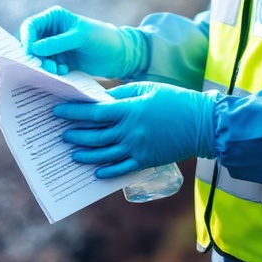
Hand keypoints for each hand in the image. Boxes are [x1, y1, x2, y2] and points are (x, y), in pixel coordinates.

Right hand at [20, 6, 145, 78]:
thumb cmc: (103, 38)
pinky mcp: (62, 60)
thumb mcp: (81, 38)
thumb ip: (57, 43)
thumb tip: (33, 48)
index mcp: (55, 17)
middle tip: (47, 67)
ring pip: (39, 57)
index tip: (30, 53)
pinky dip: (53, 70)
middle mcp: (52, 31)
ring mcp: (56, 47)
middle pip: (32, 43)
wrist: (121, 55)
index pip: (31, 26)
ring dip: (45, 65)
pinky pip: (49, 66)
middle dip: (36, 56)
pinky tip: (64, 72)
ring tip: (58, 70)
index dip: (27, 38)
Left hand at [53, 82, 217, 178]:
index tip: (59, 112)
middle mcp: (130, 131)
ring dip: (86, 154)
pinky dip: (107, 171)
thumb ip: (125, 94)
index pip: (95, 112)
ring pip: (104, 154)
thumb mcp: (149, 89)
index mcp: (130, 109)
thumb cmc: (176, 101)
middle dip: (76, 135)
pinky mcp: (146, 160)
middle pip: (95, 135)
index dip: (74, 112)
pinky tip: (96, 172)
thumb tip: (104, 99)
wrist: (202, 124)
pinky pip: (122, 169)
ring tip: (72, 154)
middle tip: (62, 134)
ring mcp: (137, 148)